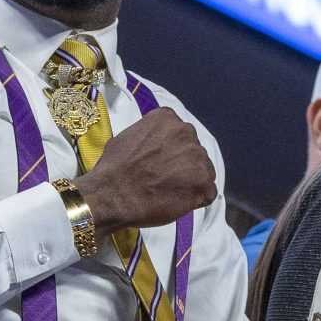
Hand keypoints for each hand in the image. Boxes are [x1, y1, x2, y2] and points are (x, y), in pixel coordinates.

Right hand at [74, 106, 217, 231]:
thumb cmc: (114, 168)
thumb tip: (156, 144)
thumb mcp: (128, 136)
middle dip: (183, 165)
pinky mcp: (203, 182)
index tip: (160, 162)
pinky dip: (196, 200)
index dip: (171, 151)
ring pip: (204, 170)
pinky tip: (176, 202)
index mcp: (167, 118)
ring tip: (168, 192)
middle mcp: (186, 132)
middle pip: (194, 151)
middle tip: (164, 179)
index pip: (180, 133)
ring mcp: (197, 156)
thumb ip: (150, 135)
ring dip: (191, 181)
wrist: (112, 194)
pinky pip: (208, 192)